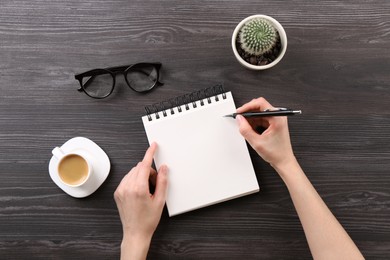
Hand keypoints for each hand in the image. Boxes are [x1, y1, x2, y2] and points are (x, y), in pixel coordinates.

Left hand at [114, 142, 167, 258]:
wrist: (135, 233)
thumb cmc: (148, 220)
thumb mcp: (160, 200)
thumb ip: (163, 181)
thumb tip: (164, 168)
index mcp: (138, 188)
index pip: (144, 165)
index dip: (149, 153)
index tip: (153, 146)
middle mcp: (127, 187)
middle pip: (139, 168)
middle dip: (149, 171)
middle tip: (155, 184)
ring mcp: (120, 190)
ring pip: (132, 172)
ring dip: (141, 175)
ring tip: (147, 190)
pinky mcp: (117, 193)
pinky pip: (127, 179)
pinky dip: (134, 180)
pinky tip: (140, 191)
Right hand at [236, 97, 295, 169]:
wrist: (283, 161)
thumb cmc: (277, 153)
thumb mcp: (256, 142)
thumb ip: (245, 130)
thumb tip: (239, 120)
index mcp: (277, 118)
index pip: (260, 103)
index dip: (247, 106)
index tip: (240, 111)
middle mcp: (278, 116)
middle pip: (259, 107)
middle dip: (248, 113)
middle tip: (240, 119)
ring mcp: (276, 119)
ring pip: (259, 113)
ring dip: (251, 119)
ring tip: (246, 128)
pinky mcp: (274, 123)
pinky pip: (261, 118)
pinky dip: (254, 123)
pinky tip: (251, 130)